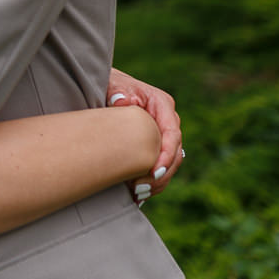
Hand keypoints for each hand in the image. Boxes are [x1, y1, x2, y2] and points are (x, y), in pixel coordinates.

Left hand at [106, 67, 183, 202]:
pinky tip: (137, 194)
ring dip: (157, 181)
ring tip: (138, 194)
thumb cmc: (108, 84)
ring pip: (169, 163)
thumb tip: (123, 101)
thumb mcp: (112, 84)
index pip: (172, 134)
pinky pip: (158, 165)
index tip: (154, 172)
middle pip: (175, 153)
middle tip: (141, 189)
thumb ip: (119, 92)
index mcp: (162, 104)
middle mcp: (167, 120)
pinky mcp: (154, 144)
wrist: (104, 86)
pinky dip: (151, 180)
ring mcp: (162, 133)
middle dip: (161, 174)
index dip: (166, 155)